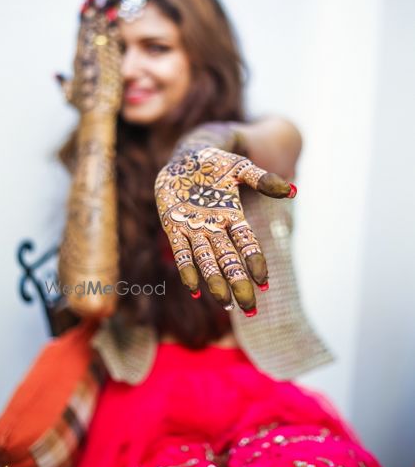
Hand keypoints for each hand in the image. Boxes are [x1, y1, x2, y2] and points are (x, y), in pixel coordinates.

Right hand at [55, 0, 121, 115]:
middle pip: (88, 31)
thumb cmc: (84, 108)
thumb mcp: (71, 96)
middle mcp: (86, 60)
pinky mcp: (109, 64)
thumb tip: (55, 74)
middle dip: (90, 11)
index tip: (84, 2)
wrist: (95, 118)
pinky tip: (115, 17)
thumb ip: (63, 82)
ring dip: (101, 16)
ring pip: (99, 34)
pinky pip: (111, 42)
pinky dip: (112, 28)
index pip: (80, 37)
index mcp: (78, 64)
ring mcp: (97, 62)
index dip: (82, 19)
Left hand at [155, 147, 296, 314]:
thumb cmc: (216, 162)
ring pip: (207, 261)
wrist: (186, 157)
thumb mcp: (240, 168)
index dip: (255, 262)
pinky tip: (193, 289)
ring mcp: (195, 229)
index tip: (264, 282)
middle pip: (230, 260)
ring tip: (225, 303)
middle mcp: (216, 228)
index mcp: (233, 216)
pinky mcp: (174, 226)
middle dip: (239, 283)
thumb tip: (292, 189)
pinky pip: (181, 252)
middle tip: (250, 309)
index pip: (248, 244)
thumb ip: (262, 179)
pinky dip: (188, 270)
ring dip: (215, 282)